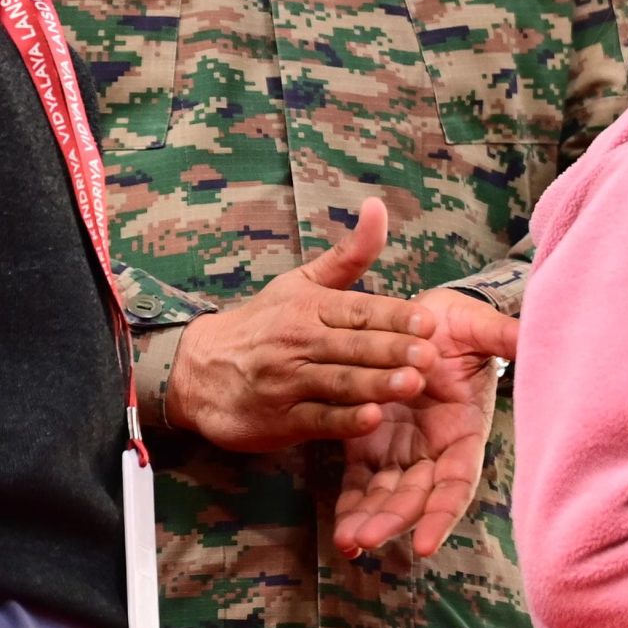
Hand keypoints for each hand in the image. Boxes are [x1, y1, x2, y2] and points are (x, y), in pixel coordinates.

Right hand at [167, 198, 438, 452]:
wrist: (197, 369)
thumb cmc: (264, 323)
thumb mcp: (303, 282)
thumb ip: (349, 254)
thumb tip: (379, 206)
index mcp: (311, 307)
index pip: (358, 310)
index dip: (394, 316)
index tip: (428, 321)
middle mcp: (299, 342)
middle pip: (351, 346)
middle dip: (392, 350)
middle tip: (430, 355)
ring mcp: (288, 382)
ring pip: (338, 382)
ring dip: (375, 384)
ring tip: (412, 384)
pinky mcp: (280, 420)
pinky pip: (316, 419)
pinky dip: (343, 421)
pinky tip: (371, 419)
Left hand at [332, 290, 520, 558]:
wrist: (419, 315)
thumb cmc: (456, 323)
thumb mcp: (480, 327)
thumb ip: (505, 338)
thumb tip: (536, 341)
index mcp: (464, 430)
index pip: (457, 482)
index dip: (442, 513)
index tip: (425, 544)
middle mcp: (434, 449)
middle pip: (416, 496)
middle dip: (394, 521)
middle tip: (366, 539)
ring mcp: (401, 450)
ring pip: (386, 496)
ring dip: (369, 522)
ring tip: (348, 542)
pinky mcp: (369, 444)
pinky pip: (358, 482)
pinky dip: (350, 507)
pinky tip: (340, 531)